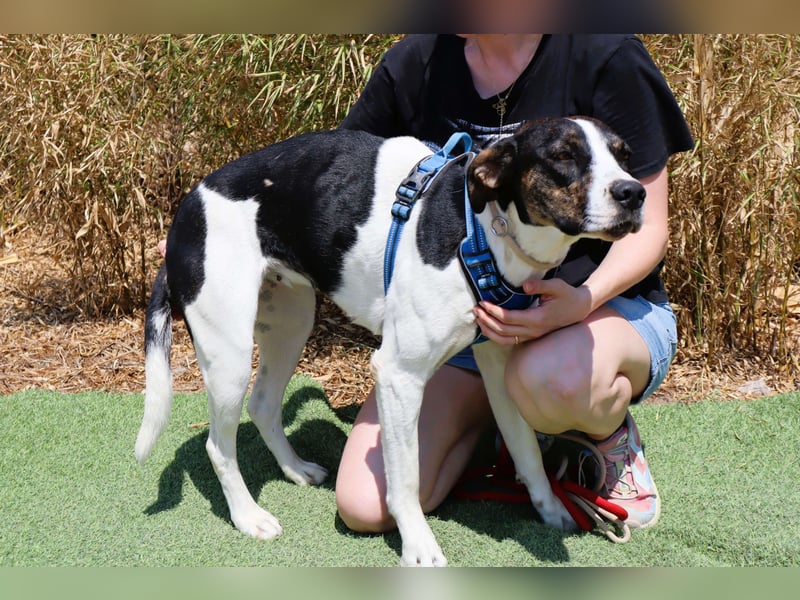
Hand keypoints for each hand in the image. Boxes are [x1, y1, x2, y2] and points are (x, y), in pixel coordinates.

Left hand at [472, 278, 592, 345]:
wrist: (579, 308)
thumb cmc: (566, 295)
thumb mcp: (557, 286)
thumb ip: (540, 285)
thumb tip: (525, 286)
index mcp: (537, 318)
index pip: (508, 318)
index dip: (493, 311)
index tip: (483, 302)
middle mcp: (533, 330)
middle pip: (503, 330)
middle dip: (486, 320)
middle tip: (475, 309)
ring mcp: (532, 335)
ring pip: (504, 340)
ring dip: (489, 331)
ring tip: (478, 319)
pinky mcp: (531, 336)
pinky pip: (509, 341)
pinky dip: (496, 336)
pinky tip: (488, 327)